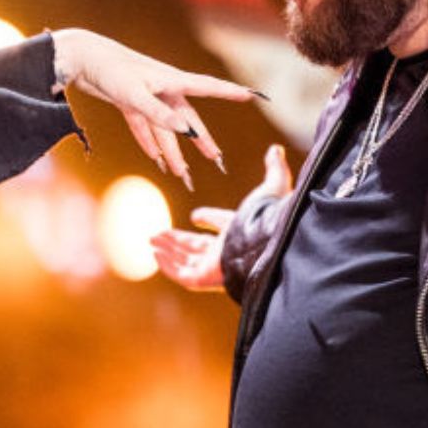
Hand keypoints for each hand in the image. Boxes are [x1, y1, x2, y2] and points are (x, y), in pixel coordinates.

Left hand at [51, 28, 258, 188]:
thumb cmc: (111, 70)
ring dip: (172, 150)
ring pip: (165, 128)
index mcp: (172, 81)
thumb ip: (159, 114)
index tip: (252, 95)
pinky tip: (155, 158)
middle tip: (216, 159)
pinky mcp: (130, 101)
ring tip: (182, 173)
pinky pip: (144, 126)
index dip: (230, 93)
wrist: (81, 57)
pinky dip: (148, 141)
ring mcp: (147, 96)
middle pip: (188, 119)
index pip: (208, 87)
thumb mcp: (136, 94)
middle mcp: (164, 89)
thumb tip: (185, 131)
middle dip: (201, 141)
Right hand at [150, 144, 293, 290]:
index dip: (208, 218)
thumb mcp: (273, 186)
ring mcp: (215, 266)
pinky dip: (167, 265)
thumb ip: (275, 169)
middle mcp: (226, 250)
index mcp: (240, 230)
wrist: (267, 244)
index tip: (197, 215)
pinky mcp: (205, 279)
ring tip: (151, 240)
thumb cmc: (271, 217)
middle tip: (159, 233)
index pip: (221, 224)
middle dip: (178, 240)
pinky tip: (155, 253)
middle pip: (197, 246)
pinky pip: (181, 274)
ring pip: (186, 260)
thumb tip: (277, 149)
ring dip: (168, 250)